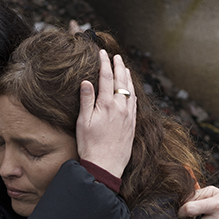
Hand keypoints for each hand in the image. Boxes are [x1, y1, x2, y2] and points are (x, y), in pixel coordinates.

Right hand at [76, 49, 136, 178]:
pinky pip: (135, 103)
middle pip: (121, 81)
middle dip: (118, 66)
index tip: (102, 53)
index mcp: (107, 104)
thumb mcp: (83, 122)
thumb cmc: (90, 145)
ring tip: (125, 68)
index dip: (104, 63)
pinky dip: (133, 91)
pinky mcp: (133, 124)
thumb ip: (86, 100)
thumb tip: (86, 81)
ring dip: (127, 77)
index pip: (106, 77)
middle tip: (116, 56)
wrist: (105, 166)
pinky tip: (132, 90)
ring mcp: (129, 115)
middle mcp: (121, 107)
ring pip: (131, 90)